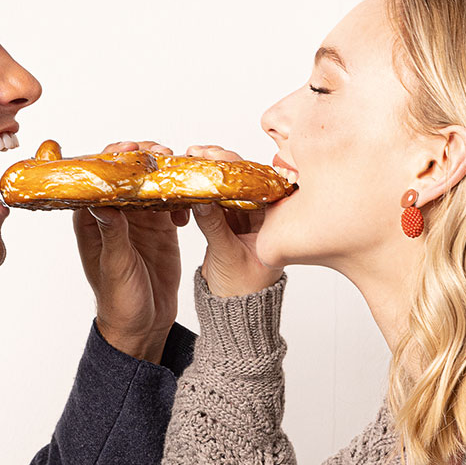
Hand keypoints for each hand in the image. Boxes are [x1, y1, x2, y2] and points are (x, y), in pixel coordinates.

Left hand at [74, 142, 184, 361]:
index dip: (112, 158)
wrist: (144, 324)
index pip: (97, 177)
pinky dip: (180, 194)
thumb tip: (101, 202)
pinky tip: (187, 203)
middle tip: (162, 154)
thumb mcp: (116, 267)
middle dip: (143, 158)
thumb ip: (112, 234)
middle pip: (127, 172)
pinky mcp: (161, 226)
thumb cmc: (120, 301)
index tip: (130, 150)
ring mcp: (139, 218)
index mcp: (92, 219)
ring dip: (164, 172)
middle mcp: (115, 213)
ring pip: (150, 181)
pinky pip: (170, 199)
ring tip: (179, 170)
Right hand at [183, 144, 284, 300]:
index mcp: (275, 222)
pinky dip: (203, 188)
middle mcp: (263, 216)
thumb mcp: (227, 257)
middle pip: (244, 180)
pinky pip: (216, 199)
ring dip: (210, 171)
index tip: (220, 156)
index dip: (240, 167)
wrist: (231, 312)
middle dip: (222, 163)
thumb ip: (214, 226)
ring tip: (192, 157)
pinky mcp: (227, 222)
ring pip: (228, 186)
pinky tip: (190, 174)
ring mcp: (245, 217)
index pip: (261, 184)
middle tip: (201, 152)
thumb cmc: (242, 293)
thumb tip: (201, 197)